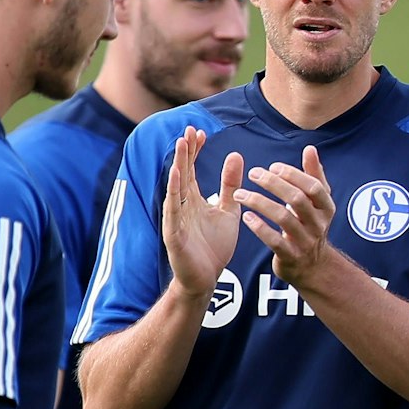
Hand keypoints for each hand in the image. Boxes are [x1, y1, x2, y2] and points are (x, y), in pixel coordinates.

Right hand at [163, 126, 242, 300]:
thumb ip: (230, 186)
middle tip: (188, 130)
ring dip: (179, 166)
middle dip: (186, 152)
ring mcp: (176, 219)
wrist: (207, 279)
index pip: (192, 169)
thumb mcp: (228, 211)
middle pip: (182, 173)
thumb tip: (235, 155)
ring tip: (182, 146)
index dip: (195, 151)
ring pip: (176, 188)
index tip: (199, 132)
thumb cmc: (214, 246)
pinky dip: (174, 193)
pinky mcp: (174, 234)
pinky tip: (177, 177)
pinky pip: (173, 211)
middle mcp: (182, 205)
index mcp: (194, 200)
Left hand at [234, 146, 337, 288]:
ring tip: (240, 194)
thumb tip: (310, 149)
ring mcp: (305, 242)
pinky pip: (274, 241)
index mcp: (326, 208)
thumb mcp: (318, 203)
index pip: (313, 187)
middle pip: (297, 199)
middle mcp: (318, 225)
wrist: (312, 267)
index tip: (273, 166)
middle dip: (273, 184)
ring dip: (259, 203)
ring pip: (283, 218)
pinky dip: (259, 227)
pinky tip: (246, 216)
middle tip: (253, 174)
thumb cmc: (310, 227)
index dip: (293, 174)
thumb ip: (314, 176)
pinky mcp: (290, 256)